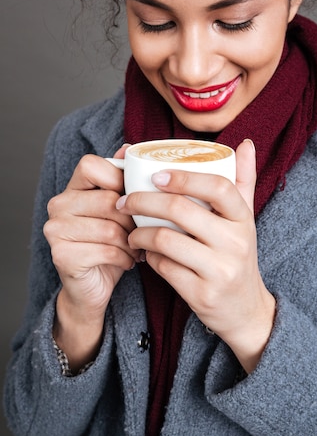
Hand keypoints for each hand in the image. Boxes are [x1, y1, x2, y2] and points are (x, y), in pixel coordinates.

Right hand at [43, 145, 138, 368]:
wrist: (93, 288)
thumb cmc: (109, 246)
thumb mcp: (120, 211)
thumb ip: (122, 179)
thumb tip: (129, 147)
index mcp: (72, 189)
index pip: (91, 165)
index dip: (117, 178)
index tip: (133, 198)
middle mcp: (58, 205)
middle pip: (108, 199)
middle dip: (133, 220)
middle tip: (141, 233)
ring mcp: (56, 230)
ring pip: (110, 228)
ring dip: (132, 242)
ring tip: (136, 249)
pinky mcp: (62, 255)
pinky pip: (107, 250)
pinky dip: (125, 258)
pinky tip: (128, 262)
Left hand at [117, 139, 275, 372]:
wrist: (245, 310)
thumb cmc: (238, 256)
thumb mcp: (245, 220)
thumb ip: (243, 180)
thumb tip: (245, 143)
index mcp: (244, 219)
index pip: (218, 187)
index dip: (184, 177)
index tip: (155, 175)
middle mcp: (236, 242)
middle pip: (181, 210)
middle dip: (144, 201)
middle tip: (125, 200)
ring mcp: (220, 270)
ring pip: (166, 239)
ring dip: (140, 232)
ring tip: (131, 230)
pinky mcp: (202, 294)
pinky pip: (164, 268)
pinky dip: (148, 257)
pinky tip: (145, 252)